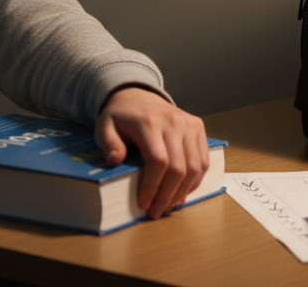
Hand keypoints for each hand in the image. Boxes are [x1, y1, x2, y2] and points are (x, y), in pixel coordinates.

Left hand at [95, 87, 209, 218]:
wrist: (137, 95)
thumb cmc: (121, 117)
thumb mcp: (104, 127)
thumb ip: (109, 143)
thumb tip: (115, 161)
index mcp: (149, 123)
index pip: (158, 161)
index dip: (153, 187)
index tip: (144, 204)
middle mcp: (173, 122)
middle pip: (179, 167)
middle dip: (168, 195)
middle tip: (157, 211)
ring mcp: (189, 124)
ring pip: (194, 166)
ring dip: (183, 191)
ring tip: (169, 205)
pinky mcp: (198, 127)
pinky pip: (203, 160)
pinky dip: (195, 180)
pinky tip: (182, 192)